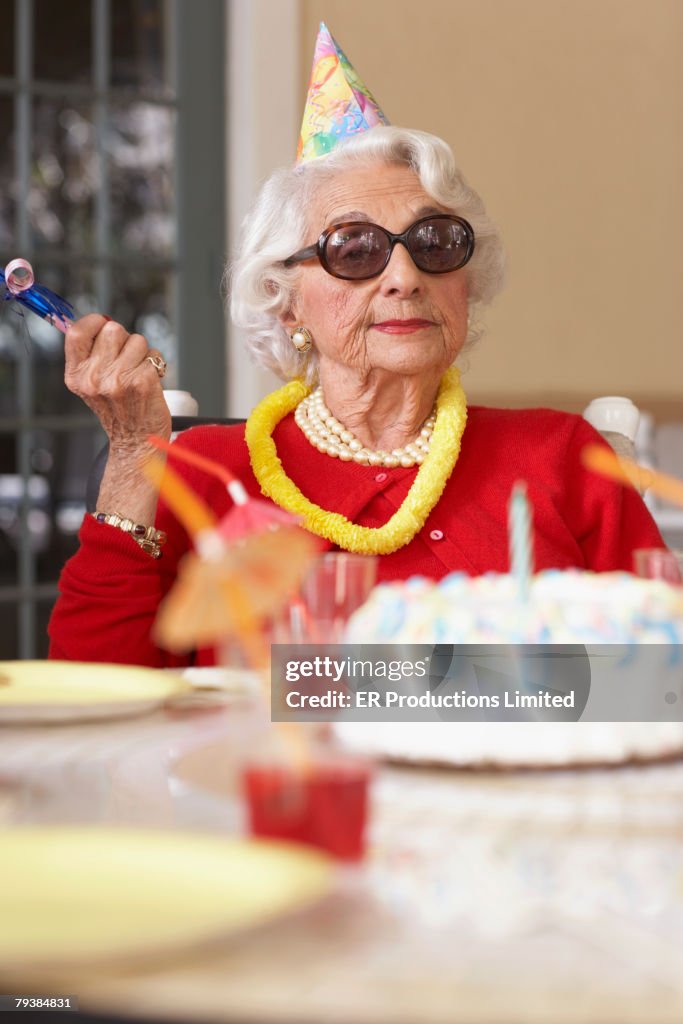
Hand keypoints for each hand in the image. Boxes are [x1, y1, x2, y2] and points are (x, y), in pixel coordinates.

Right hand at [64, 314, 171, 456]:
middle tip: (126, 362)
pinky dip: (156, 364)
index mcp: (76, 376)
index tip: (103, 327)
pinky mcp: (142, 382)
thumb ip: (91, 355)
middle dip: (124, 340)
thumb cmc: (117, 409)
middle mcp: (93, 378)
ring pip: (137, 340)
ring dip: (141, 353)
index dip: (94, 323)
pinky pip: (154, 355)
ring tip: (137, 373)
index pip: (76, 332)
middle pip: (112, 329)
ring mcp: (118, 381)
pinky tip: (149, 380)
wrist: (136, 440)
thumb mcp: (91, 384)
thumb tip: (102, 321)